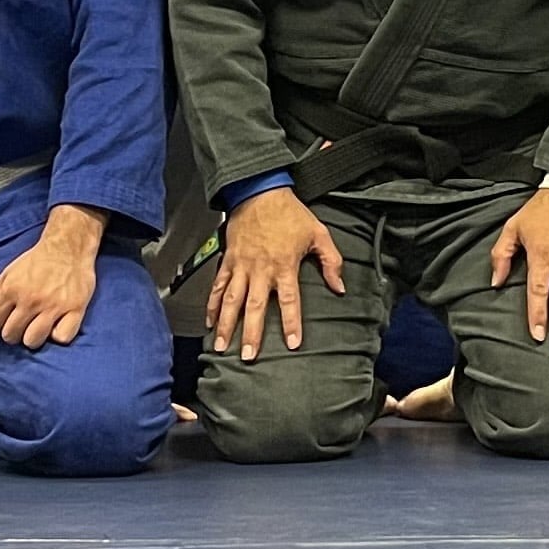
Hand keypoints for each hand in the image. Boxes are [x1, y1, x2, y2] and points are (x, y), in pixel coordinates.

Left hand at [0, 207, 107, 349]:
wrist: (68, 246)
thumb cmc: (36, 262)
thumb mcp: (7, 277)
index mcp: (11, 289)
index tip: (7, 319)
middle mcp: (30, 299)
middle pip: (11, 335)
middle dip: (15, 331)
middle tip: (24, 321)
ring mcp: (53, 305)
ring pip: (33, 341)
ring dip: (34, 337)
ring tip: (39, 325)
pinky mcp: (75, 309)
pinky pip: (61, 338)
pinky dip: (59, 335)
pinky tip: (57, 324)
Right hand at [204, 187, 346, 361]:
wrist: (260, 192)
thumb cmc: (290, 213)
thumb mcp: (318, 233)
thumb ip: (331, 262)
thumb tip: (339, 287)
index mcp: (284, 265)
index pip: (288, 300)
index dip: (291, 323)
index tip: (292, 343)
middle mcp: (260, 269)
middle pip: (254, 307)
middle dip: (250, 333)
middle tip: (248, 356)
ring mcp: (241, 266)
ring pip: (231, 300)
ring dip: (226, 325)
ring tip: (222, 346)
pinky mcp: (228, 260)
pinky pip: (218, 286)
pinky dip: (212, 304)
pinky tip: (209, 321)